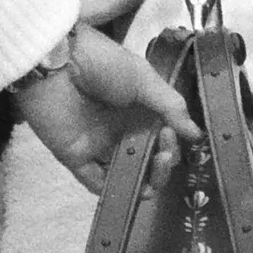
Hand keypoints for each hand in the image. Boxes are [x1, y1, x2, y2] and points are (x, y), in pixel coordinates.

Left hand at [7, 24, 197, 191]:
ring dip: (147, 180)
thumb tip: (195, 134)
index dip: (172, 143)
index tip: (172, 133)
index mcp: (136, 110)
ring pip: (126, 176)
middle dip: (163, 162)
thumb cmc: (102, 62)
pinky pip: (97, 183)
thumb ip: (170, 106)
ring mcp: (98, 147)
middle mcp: (119, 131)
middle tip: (165, 151)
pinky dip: (116, 191)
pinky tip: (136, 187)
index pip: (161, 139)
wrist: (58, 60)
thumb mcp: (143, 78)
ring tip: (157, 164)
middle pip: (147, 161)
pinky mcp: (77, 159)